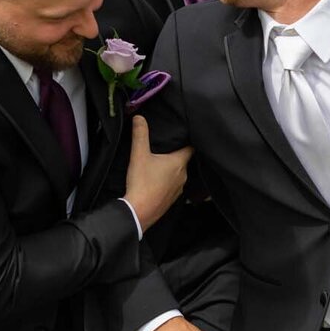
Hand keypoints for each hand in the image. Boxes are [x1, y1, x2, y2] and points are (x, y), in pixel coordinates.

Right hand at [123, 115, 191, 229]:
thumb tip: (139, 118)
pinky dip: (166, 182)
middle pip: (183, 161)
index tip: (185, 135)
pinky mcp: (171, 200)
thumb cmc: (142, 182)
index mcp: (179, 163)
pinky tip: (156, 181)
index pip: (190, 148)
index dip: (188, 141)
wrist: (139, 212)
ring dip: (171, 170)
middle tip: (168, 148)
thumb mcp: (139, 155)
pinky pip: (171, 187)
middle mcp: (183, 176)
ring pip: (177, 175)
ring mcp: (178, 190)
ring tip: (160, 164)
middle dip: (176, 155)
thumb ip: (140, 135)